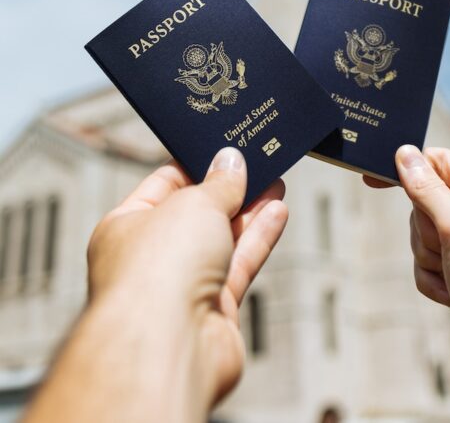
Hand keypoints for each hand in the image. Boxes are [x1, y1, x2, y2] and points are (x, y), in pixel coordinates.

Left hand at [22, 146, 286, 422]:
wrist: (169, 346)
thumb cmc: (157, 273)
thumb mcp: (194, 203)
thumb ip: (219, 183)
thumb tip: (231, 162)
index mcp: (125, 226)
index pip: (163, 186)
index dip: (195, 166)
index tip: (223, 150)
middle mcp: (150, 258)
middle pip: (196, 214)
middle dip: (228, 189)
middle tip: (256, 162)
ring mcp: (182, 287)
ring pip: (222, 239)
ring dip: (250, 211)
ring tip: (275, 180)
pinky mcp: (214, 311)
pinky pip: (239, 265)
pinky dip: (258, 238)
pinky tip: (277, 212)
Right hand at [369, 146, 449, 421]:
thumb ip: (427, 188)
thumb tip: (405, 153)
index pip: (439, 161)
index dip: (409, 168)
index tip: (371, 179)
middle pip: (425, 200)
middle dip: (426, 231)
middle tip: (448, 251)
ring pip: (421, 234)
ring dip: (428, 259)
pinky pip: (424, 262)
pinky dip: (430, 280)